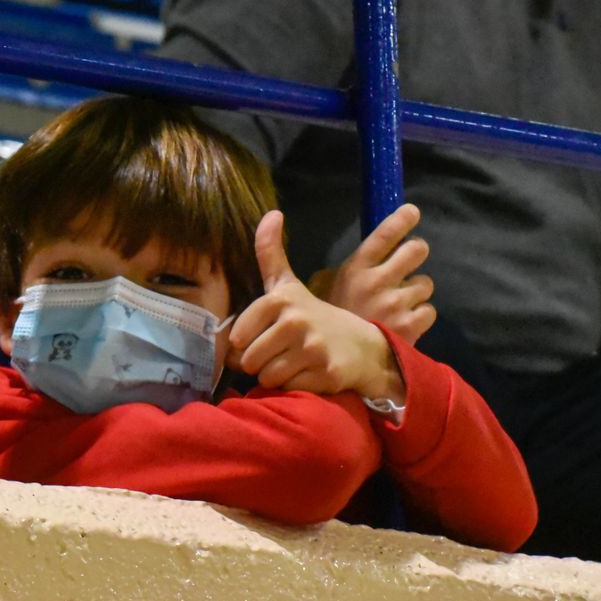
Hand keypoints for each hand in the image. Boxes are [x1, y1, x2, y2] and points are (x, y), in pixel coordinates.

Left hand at [225, 210, 403, 401]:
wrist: (362, 345)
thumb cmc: (314, 316)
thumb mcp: (289, 283)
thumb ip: (271, 252)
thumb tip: (271, 212)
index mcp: (280, 299)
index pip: (238, 336)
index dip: (245, 343)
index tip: (263, 337)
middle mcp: (295, 321)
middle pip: (249, 359)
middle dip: (260, 362)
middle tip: (279, 353)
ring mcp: (311, 347)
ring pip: (267, 375)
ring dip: (275, 376)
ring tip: (292, 363)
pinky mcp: (324, 372)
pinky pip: (288, 388)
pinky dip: (294, 386)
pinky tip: (307, 374)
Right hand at [306, 203, 435, 343]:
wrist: (333, 362)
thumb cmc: (330, 322)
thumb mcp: (324, 288)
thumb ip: (347, 270)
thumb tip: (367, 254)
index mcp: (356, 268)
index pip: (385, 233)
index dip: (403, 219)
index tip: (412, 212)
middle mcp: (378, 280)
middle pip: (416, 249)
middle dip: (416, 252)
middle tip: (410, 260)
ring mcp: (396, 303)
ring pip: (426, 283)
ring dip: (416, 291)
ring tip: (400, 303)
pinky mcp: (410, 325)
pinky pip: (429, 310)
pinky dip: (421, 315)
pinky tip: (406, 322)